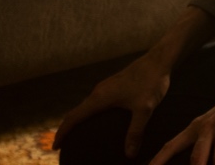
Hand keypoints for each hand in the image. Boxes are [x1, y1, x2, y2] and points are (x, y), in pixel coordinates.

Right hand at [53, 52, 172, 157]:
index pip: (74, 117)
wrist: (159, 60)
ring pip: (86, 106)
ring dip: (78, 120)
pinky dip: (89, 114)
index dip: (62, 132)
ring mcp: (106, 87)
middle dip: (67, 128)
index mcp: (101, 97)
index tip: (55, 147)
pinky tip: (98, 121)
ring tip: (78, 136)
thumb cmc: (151, 82)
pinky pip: (95, 102)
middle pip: (76, 112)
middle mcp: (99, 91)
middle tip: (64, 146)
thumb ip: (136, 132)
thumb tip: (129, 155)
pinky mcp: (114, 85)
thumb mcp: (144, 110)